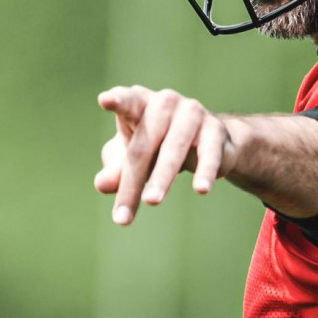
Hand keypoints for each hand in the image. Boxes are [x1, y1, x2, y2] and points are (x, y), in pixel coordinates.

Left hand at [94, 85, 235, 225]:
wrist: (211, 143)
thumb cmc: (157, 146)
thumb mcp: (132, 158)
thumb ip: (116, 170)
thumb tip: (102, 185)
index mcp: (139, 104)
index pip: (127, 101)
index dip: (117, 101)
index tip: (105, 100)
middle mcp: (165, 102)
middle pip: (143, 145)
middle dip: (132, 181)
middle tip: (122, 217)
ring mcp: (191, 112)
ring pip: (172, 149)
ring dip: (162, 177)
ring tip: (152, 201)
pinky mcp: (215, 129)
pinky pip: (208, 152)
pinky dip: (204, 171)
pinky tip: (201, 189)